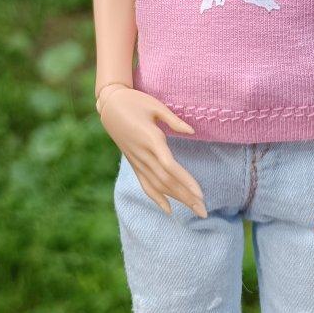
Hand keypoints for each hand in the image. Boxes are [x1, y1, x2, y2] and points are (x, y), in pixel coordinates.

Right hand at [100, 87, 206, 219]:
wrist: (109, 106)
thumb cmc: (135, 101)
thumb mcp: (155, 105)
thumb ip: (174, 120)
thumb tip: (192, 131)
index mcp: (151, 139)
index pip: (170, 166)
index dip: (185, 181)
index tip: (200, 194)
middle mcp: (144, 154)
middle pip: (167, 181)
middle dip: (186, 196)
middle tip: (204, 211)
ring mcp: (137, 161)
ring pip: (158, 185)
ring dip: (177, 199)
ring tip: (195, 210)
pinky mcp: (134, 163)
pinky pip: (145, 184)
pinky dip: (157, 198)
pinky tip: (169, 210)